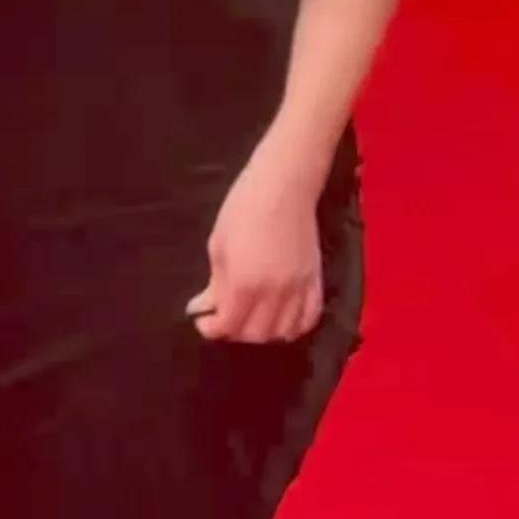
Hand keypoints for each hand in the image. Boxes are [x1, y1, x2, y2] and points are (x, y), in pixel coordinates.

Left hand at [186, 148, 323, 342]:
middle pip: (255, 334)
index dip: (211, 327)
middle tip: (224, 316)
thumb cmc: (243, 207)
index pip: (228, 325)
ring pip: (282, 332)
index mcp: (244, 283)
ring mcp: (298, 289)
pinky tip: (280, 319)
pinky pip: (309, 319)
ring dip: (263, 332)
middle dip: (235, 331)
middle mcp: (274, 294)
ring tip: (251, 317)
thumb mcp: (218, 243)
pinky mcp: (315, 281)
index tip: (203, 319)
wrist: (284, 184)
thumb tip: (206, 306)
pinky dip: (293, 327)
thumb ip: (216, 282)